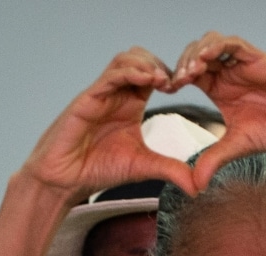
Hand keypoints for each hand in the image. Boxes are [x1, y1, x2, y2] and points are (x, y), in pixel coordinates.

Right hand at [21, 47, 196, 201]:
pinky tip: (147, 80)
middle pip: (141, 59)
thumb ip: (171, 170)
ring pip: (125, 60)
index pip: (154, 76)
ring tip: (164, 79)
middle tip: (178, 81)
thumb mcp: (144, 167)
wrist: (66, 180)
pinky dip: (130, 73)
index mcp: (131, 104)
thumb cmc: (98, 169)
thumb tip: (198, 187)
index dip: (172, 76)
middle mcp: (117, 94)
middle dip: (162, 64)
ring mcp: (102, 94)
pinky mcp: (88, 99)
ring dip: (147, 64)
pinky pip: (109, 76)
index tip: (187, 87)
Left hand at [171, 32, 265, 190]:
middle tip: (172, 82)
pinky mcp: (258, 58)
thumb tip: (194, 185)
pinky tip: (205, 60)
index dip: (174, 78)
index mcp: (220, 89)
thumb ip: (213, 160)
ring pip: (210, 44)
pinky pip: (232, 44)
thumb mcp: (237, 147)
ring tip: (188, 73)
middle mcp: (229, 73)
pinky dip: (216, 47)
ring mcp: (243, 64)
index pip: (189, 74)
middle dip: (180, 64)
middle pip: (194, 55)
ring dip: (195, 54)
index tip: (164, 91)